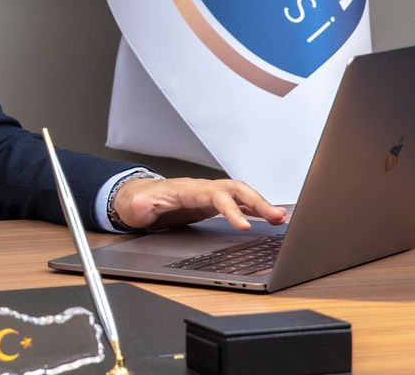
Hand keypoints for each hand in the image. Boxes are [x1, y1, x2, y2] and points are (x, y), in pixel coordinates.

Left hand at [112, 177, 286, 231]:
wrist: (134, 197)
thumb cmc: (136, 201)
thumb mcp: (133, 206)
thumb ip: (138, 206)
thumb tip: (141, 205)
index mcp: (186, 190)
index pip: (214, 195)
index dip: (231, 208)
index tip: (244, 225)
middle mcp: (201, 189)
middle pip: (235, 189)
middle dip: (257, 202)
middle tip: (277, 217)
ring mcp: (207, 195)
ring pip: (240, 193)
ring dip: (261, 204)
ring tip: (281, 218)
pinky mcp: (210, 203)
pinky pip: (237, 201)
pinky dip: (254, 208)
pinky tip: (268, 217)